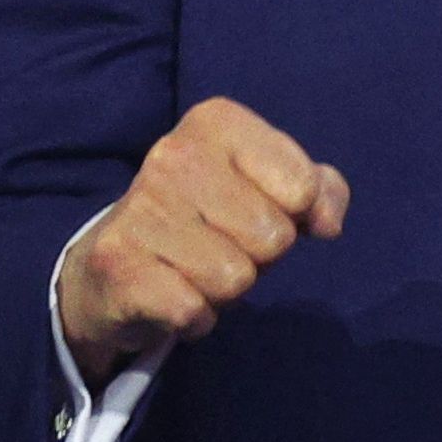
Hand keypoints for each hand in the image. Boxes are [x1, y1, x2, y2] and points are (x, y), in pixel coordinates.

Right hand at [57, 97, 348, 373]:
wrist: (114, 267)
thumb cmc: (209, 220)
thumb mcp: (271, 187)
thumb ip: (320, 191)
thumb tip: (327, 222)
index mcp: (216, 123)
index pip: (302, 187)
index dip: (292, 215)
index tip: (254, 211)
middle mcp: (172, 155)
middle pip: (273, 237)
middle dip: (258, 256)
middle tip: (219, 246)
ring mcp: (140, 209)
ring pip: (236, 278)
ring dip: (225, 290)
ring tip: (193, 269)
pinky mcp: (119, 265)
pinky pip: (196, 311)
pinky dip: (195, 318)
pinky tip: (171, 296)